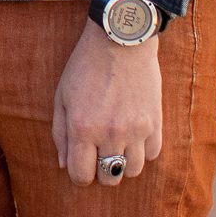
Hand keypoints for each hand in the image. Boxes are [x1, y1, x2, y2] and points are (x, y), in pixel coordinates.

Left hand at [53, 23, 163, 185]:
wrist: (122, 39)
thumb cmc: (86, 66)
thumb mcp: (62, 97)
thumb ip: (60, 134)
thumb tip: (65, 165)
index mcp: (82, 128)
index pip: (81, 176)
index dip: (80, 174)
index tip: (82, 163)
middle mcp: (110, 133)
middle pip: (108, 178)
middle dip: (101, 171)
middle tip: (101, 153)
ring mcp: (136, 128)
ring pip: (133, 170)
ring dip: (124, 163)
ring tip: (120, 145)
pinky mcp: (155, 120)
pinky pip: (153, 153)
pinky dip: (144, 150)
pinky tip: (136, 135)